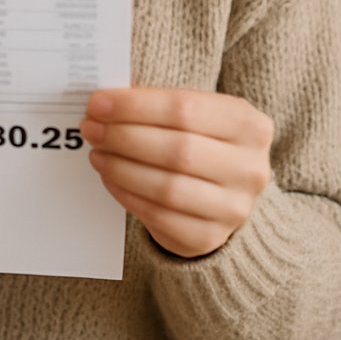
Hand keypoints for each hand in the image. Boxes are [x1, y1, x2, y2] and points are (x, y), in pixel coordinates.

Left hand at [80, 87, 272, 257]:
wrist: (223, 192)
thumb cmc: (199, 140)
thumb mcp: (195, 113)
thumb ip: (157, 104)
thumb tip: (104, 102)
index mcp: (249, 124)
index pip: (184, 108)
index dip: (135, 105)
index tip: (97, 103)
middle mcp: (250, 168)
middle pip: (177, 149)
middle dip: (123, 136)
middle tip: (90, 127)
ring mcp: (234, 207)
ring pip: (167, 187)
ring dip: (121, 167)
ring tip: (96, 152)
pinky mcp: (211, 237)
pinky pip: (160, 217)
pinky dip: (127, 194)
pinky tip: (110, 177)